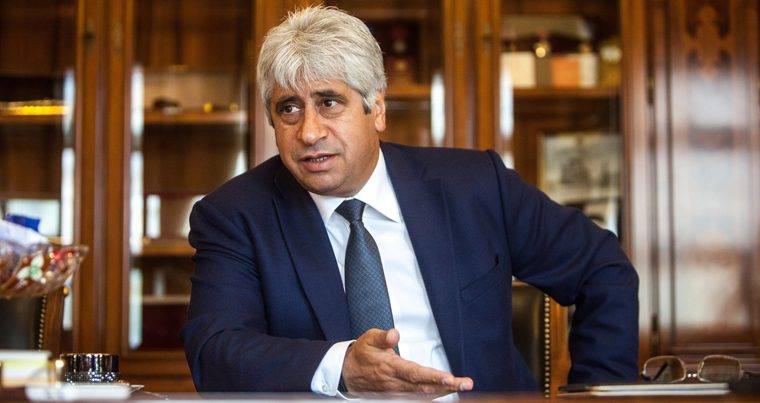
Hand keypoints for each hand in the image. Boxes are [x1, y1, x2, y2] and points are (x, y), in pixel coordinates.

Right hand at [341, 328, 473, 395]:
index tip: (450, 377)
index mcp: (389, 367)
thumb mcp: (369, 338)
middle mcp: (395, 383)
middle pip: (424, 387)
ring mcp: (397, 393)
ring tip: (463, 386)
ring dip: (445, 391)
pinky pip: (419, 398)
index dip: (432, 377)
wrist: (347, 373)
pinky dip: (435, 395)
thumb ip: (383, 336)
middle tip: (466, 383)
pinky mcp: (399, 396)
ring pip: (424, 394)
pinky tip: (448, 391)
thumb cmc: (362, 353)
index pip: (414, 373)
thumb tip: (396, 334)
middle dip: (447, 386)